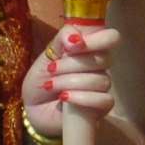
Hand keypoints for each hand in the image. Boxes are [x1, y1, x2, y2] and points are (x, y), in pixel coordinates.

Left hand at [21, 23, 118, 141]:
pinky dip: (82, 98)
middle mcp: (100, 67)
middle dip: (72, 63)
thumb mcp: (48, 54)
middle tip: (52, 69)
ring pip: (100, 80)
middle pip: (104, 58)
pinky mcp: (101, 108)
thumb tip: (75, 37)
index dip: (97, 39)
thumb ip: (62, 39)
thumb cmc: (42, 78)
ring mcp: (102, 88)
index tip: (73, 45)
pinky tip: (64, 98)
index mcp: (90, 49)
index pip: (111, 37)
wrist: (33, 107)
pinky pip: (103, 100)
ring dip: (70, 81)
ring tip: (51, 86)